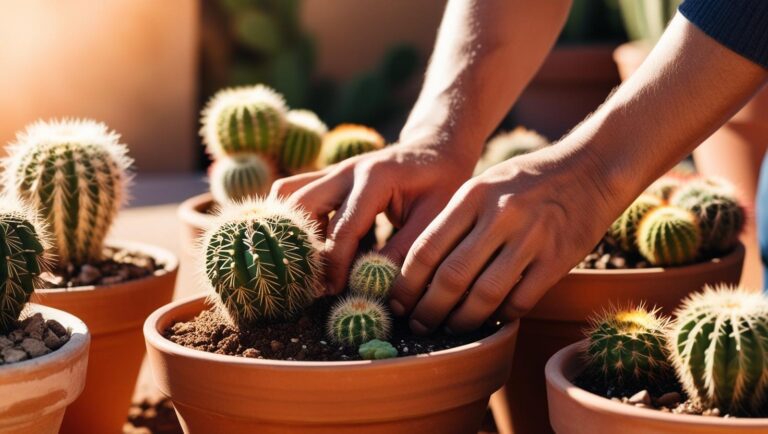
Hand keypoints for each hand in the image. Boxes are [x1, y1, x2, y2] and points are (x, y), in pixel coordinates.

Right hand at [270, 137, 476, 293]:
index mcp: (374, 178)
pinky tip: (315, 246)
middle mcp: (346, 170)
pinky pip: (296, 195)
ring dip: (293, 228)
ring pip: (289, 193)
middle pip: (300, 203)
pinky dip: (296, 220)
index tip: (334, 291)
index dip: (336, 264)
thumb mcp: (434, 218)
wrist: (436, 151)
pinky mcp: (328, 179)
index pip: (343, 227)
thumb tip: (373, 287)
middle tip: (313, 278)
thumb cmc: (441, 185)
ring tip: (309, 261)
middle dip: (302, 244)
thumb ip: (404, 251)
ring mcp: (333, 171)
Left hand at [389, 147, 618, 334]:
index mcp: (473, 196)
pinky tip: (491, 317)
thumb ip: (455, 220)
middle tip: (418, 325)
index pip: (427, 248)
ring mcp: (531, 239)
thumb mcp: (484, 185)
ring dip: (462, 320)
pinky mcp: (558, 259)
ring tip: (450, 328)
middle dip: (428, 310)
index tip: (396, 303)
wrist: (592, 168)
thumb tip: (420, 268)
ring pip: (484, 295)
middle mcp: (500, 216)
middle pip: (451, 277)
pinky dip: (501, 315)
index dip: (406, 284)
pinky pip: (521, 300)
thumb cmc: (528, 180)